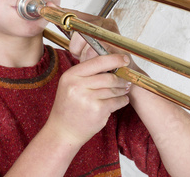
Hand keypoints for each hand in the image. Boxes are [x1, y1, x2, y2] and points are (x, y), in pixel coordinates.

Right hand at [45, 7, 131, 146]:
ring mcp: (87, 98)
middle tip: (127, 80)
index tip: (125, 59)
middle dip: (121, 78)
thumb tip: (111, 60)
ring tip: (124, 90)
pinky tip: (122, 100)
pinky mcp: (97, 110)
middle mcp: (77, 85)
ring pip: (114, 89)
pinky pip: (116, 101)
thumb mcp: (71, 85)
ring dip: (122, 90)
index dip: (114, 59)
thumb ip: (87, 73)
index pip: (97, 61)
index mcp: (71, 75)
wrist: (63, 131)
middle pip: (108, 77)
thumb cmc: (69, 107)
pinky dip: (122, 100)